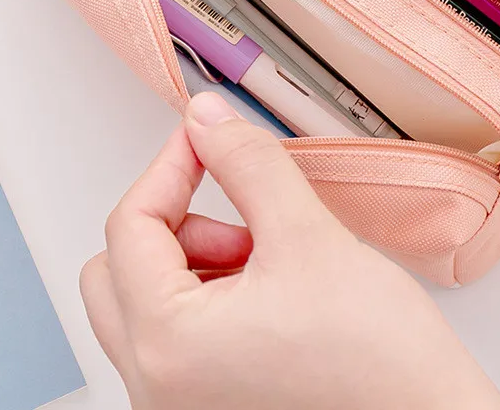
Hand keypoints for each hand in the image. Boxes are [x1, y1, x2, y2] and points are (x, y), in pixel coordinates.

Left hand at [81, 93, 499, 409]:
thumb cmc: (382, 367)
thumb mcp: (308, 236)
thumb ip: (247, 164)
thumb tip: (207, 120)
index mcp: (167, 345)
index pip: (129, 227)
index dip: (171, 167)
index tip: (207, 140)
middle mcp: (157, 390)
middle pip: (117, 269)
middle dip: (176, 223)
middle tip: (239, 213)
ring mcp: (176, 409)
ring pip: (144, 304)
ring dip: (194, 262)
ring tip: (268, 260)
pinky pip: (173, 341)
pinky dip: (206, 300)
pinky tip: (269, 296)